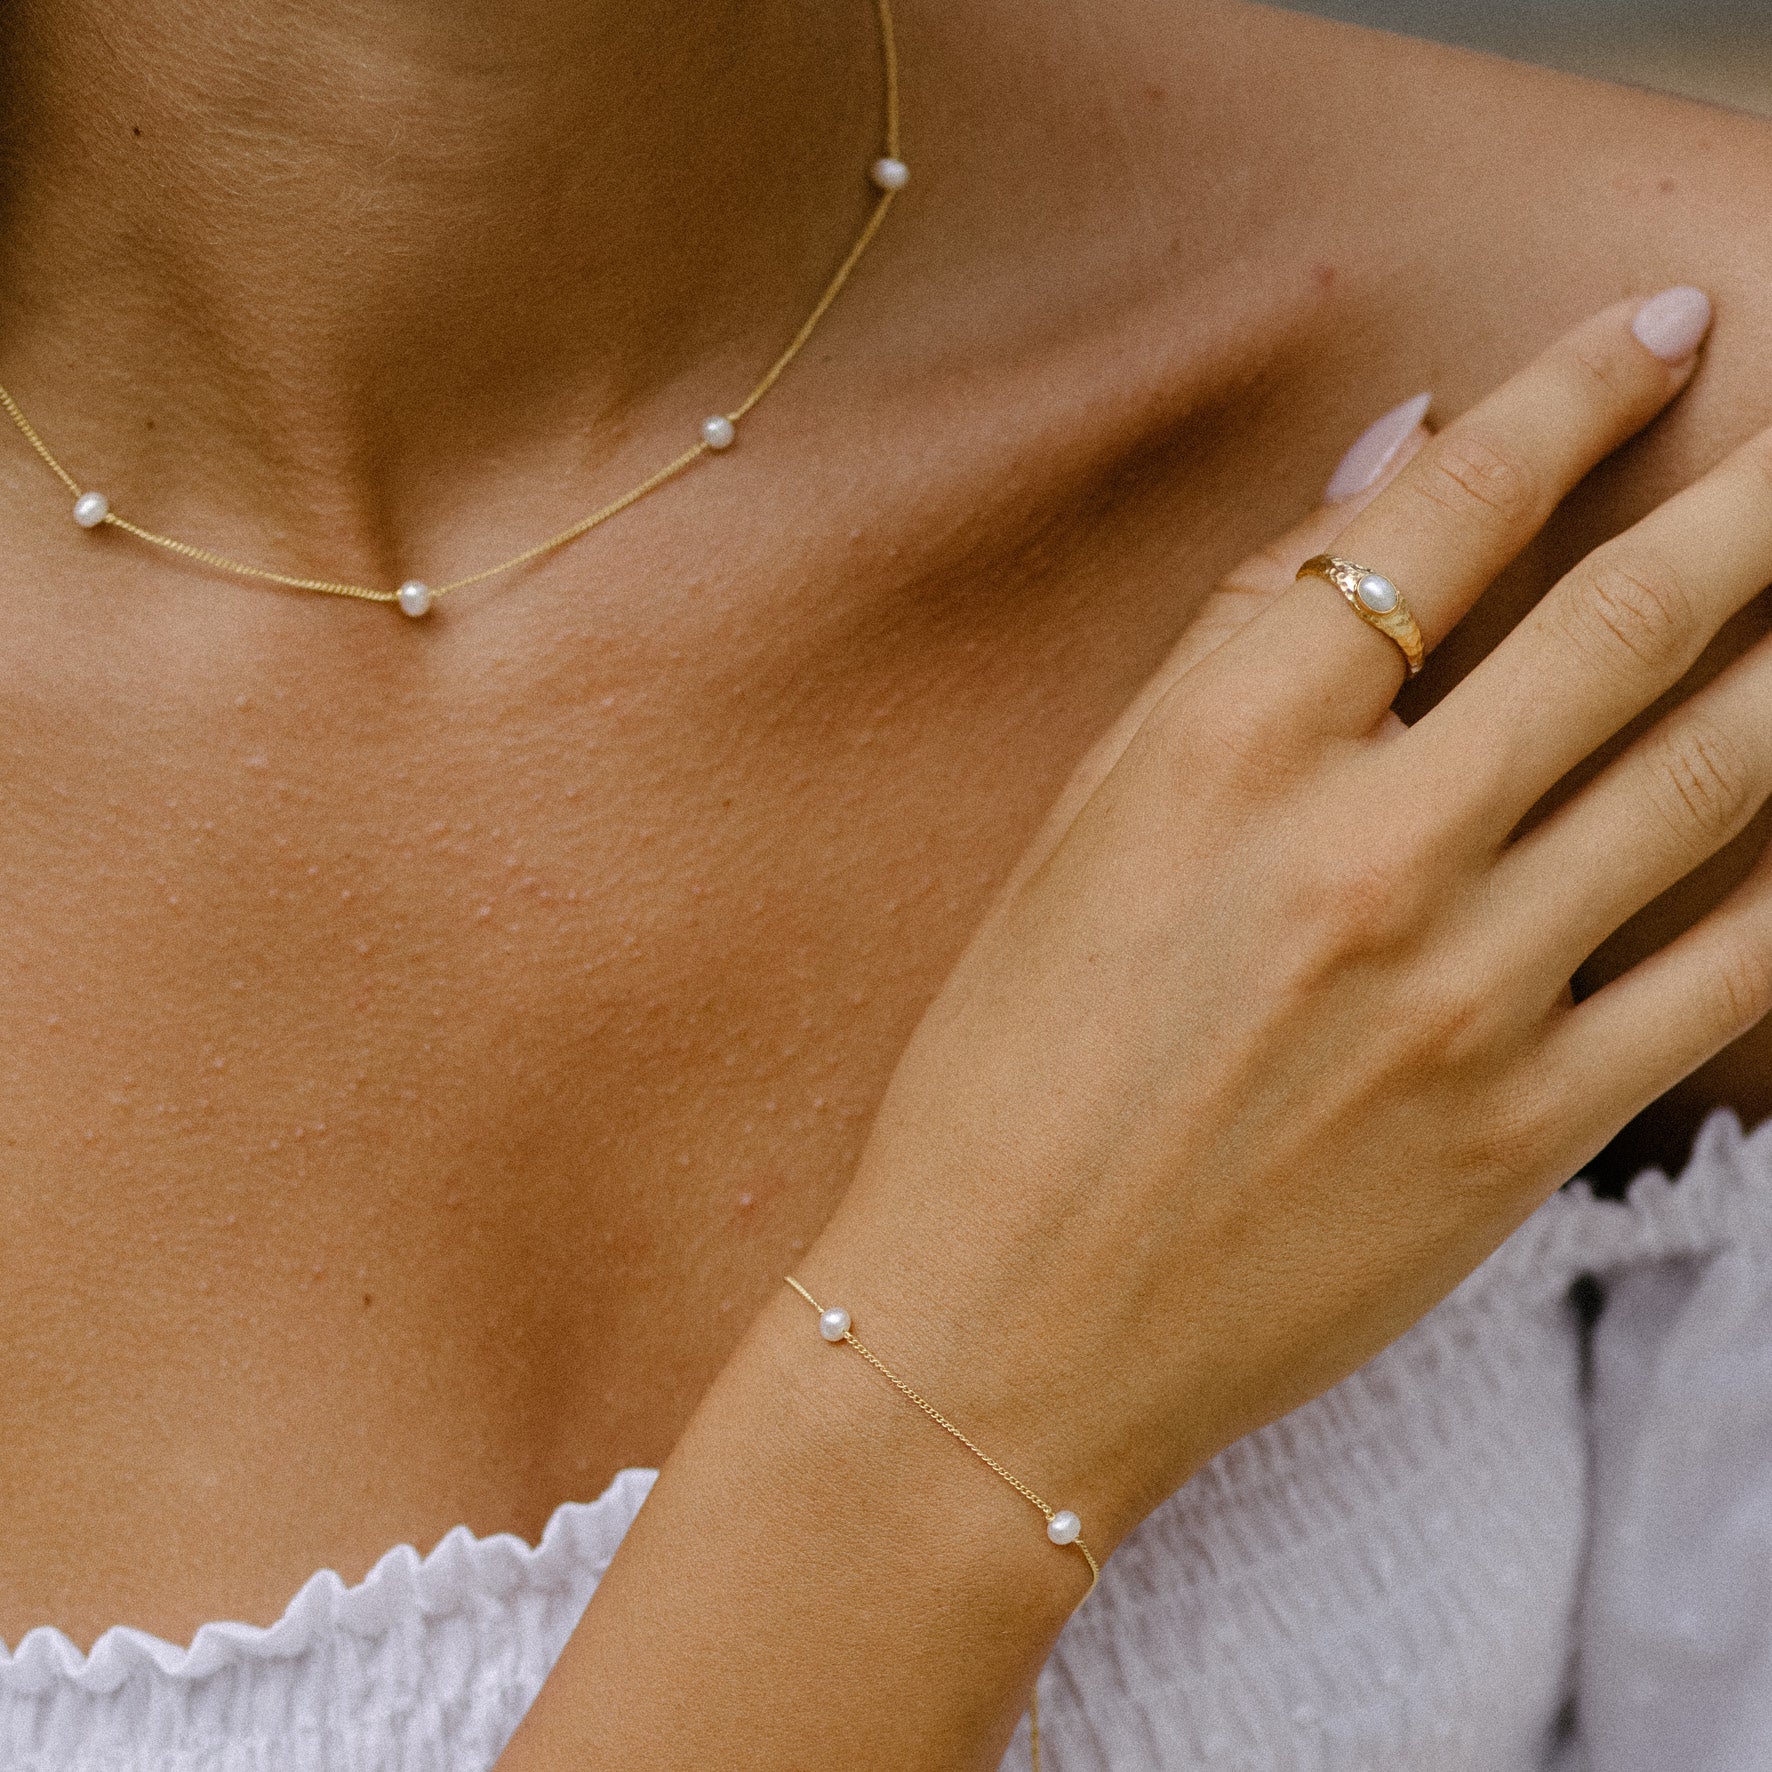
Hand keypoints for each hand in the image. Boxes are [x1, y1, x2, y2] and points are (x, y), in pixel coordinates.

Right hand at [806, 287, 1764, 1547]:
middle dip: (1754, 498)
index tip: (1654, 331)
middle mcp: (1367, 847)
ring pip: (1711, 776)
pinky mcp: (1527, 1124)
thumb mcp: (1084, 821)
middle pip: (1625, 624)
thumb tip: (1390, 468)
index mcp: (1226, 749)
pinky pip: (1725, 970)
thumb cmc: (1009, 1066)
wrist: (1010, 1323)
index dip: (1568, 399)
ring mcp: (1467, 990)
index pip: (1442, 519)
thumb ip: (1240, 635)